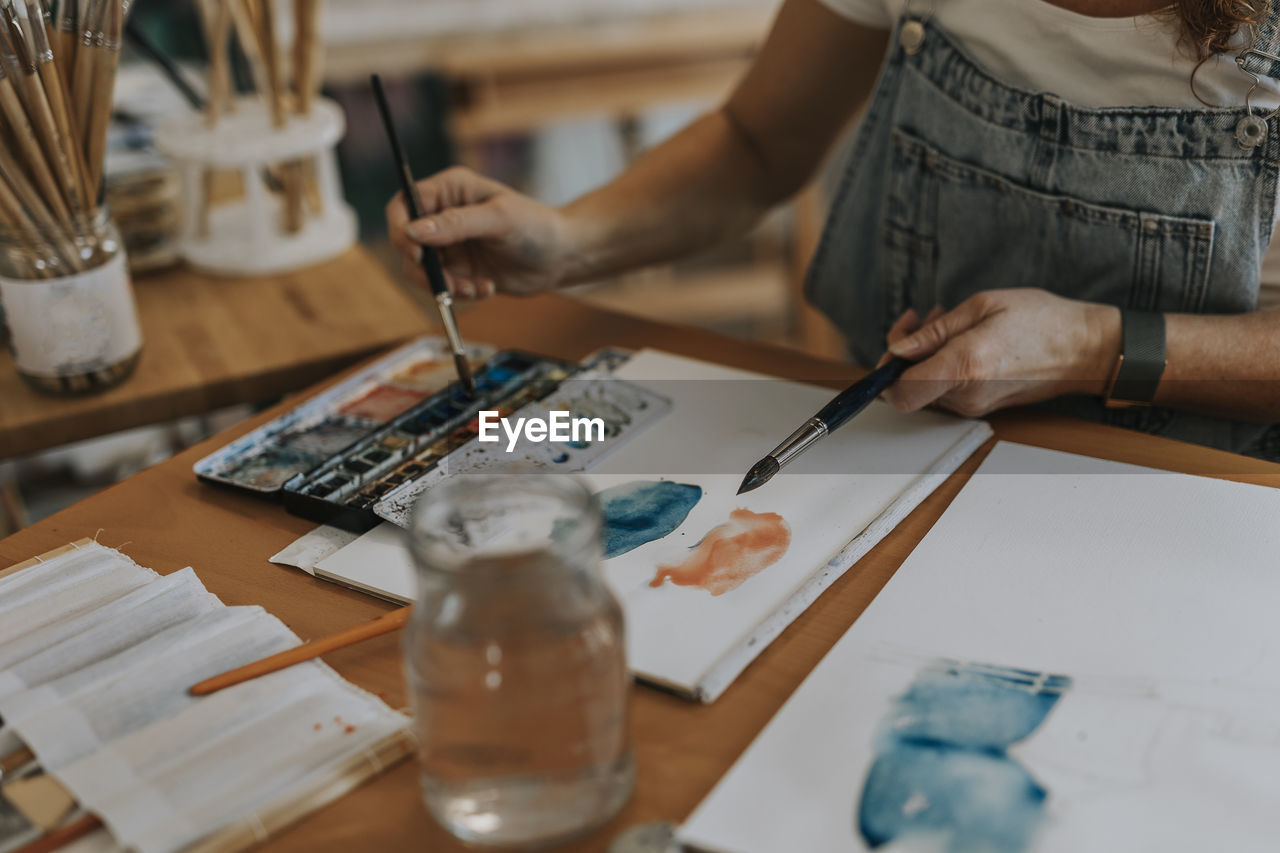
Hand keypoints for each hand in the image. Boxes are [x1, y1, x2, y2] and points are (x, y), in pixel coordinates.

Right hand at [386, 167, 573, 299]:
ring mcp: (449, 244)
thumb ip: (457, 223)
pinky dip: (459, 292)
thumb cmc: (536, 226)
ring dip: (443, 285)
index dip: (401, 229)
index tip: (416, 253)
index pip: (404, 205)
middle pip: (406, 242)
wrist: (561, 257)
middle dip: (424, 268)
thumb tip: (414, 231)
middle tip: (447, 284)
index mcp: (449, 190)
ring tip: (475, 288)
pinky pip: (441, 286)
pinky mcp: (458, 269)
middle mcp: (443, 215)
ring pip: (420, 270)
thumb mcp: (499, 219)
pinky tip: (486, 288)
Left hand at [880, 289, 1121, 417]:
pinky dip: (940, 365)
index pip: (900, 393)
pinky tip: (956, 339)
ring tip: (942, 319)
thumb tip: (897, 349)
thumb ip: (934, 332)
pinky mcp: (981, 406)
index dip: (884, 373)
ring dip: (923, 355)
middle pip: (909, 387)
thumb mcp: (981, 307)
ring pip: (926, 387)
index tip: (892, 347)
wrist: (1084, 349)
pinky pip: (946, 390)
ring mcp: (974, 405)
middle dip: (903, 352)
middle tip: (917, 319)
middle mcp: (966, 395)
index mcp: (964, 367)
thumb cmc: (1041, 321)